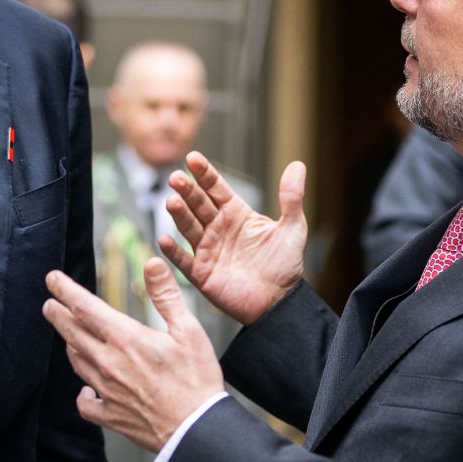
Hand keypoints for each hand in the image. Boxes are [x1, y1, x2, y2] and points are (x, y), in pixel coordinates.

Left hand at [43, 261, 224, 451]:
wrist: (197, 429)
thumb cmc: (196, 380)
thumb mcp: (189, 330)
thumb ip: (166, 295)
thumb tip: (152, 263)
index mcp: (126, 338)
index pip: (84, 307)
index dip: (64, 290)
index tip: (52, 279)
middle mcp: (109, 363)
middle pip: (72, 333)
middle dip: (57, 314)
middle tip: (49, 304)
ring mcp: (107, 391)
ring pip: (77, 362)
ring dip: (69, 344)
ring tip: (68, 336)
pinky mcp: (111, 415)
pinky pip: (85, 403)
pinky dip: (82, 393)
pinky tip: (86, 388)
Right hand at [159, 152, 306, 326]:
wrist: (279, 302)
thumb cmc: (285, 266)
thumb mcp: (292, 228)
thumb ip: (291, 198)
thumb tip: (298, 165)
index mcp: (236, 213)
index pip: (216, 188)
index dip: (205, 174)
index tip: (193, 158)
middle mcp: (218, 228)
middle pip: (198, 204)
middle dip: (187, 190)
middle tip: (176, 178)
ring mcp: (208, 249)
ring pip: (189, 227)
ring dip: (179, 214)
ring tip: (172, 201)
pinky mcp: (201, 273)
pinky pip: (183, 260)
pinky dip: (173, 251)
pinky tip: (164, 239)